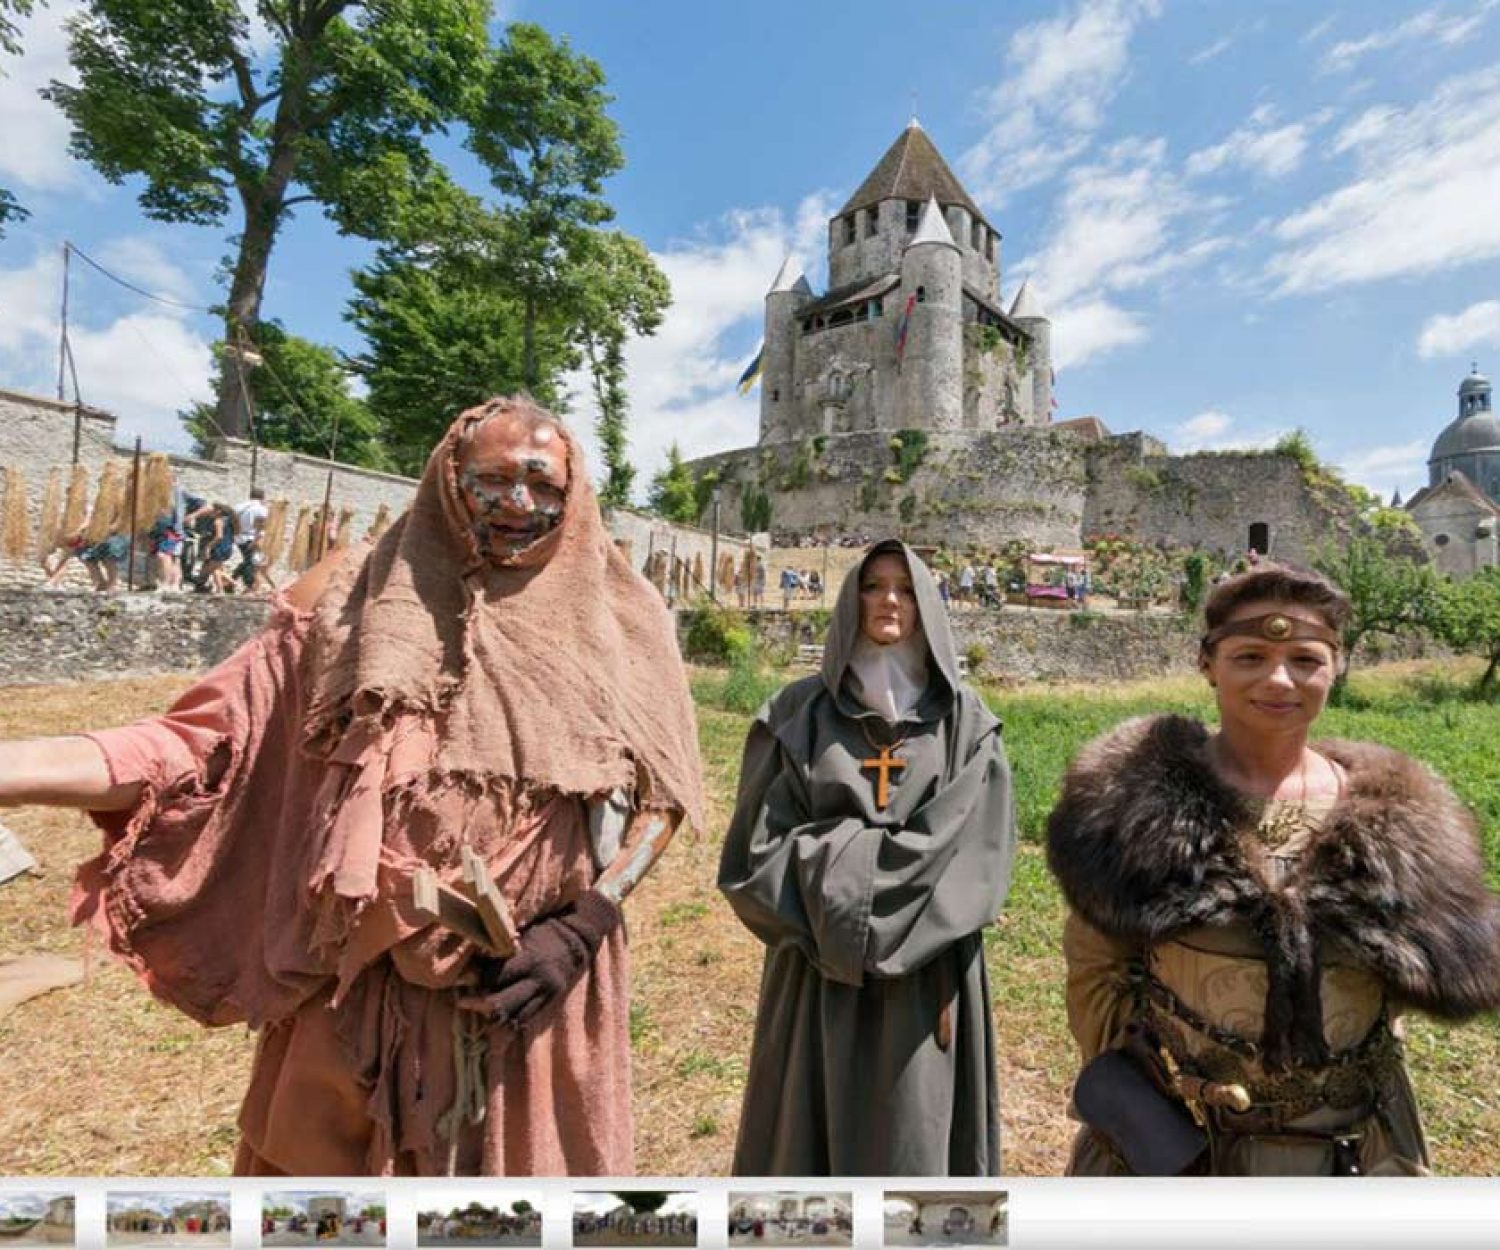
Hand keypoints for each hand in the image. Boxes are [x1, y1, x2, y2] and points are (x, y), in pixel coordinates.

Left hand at [459, 890, 620, 1028]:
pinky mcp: (550, 1000)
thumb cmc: (545, 930)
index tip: (462, 978)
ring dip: (494, 1019)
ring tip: (478, 1015)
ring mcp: (545, 993)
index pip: (495, 976)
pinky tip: (498, 1025)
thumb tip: (473, 959)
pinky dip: (511, 1023)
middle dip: (479, 1005)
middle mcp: (537, 980)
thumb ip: (502, 947)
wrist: (579, 938)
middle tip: (462, 1002)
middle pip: (502, 1003)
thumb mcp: (524, 932)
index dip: (477, 980)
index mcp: (529, 959)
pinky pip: (527, 1018)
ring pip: (514, 1017)